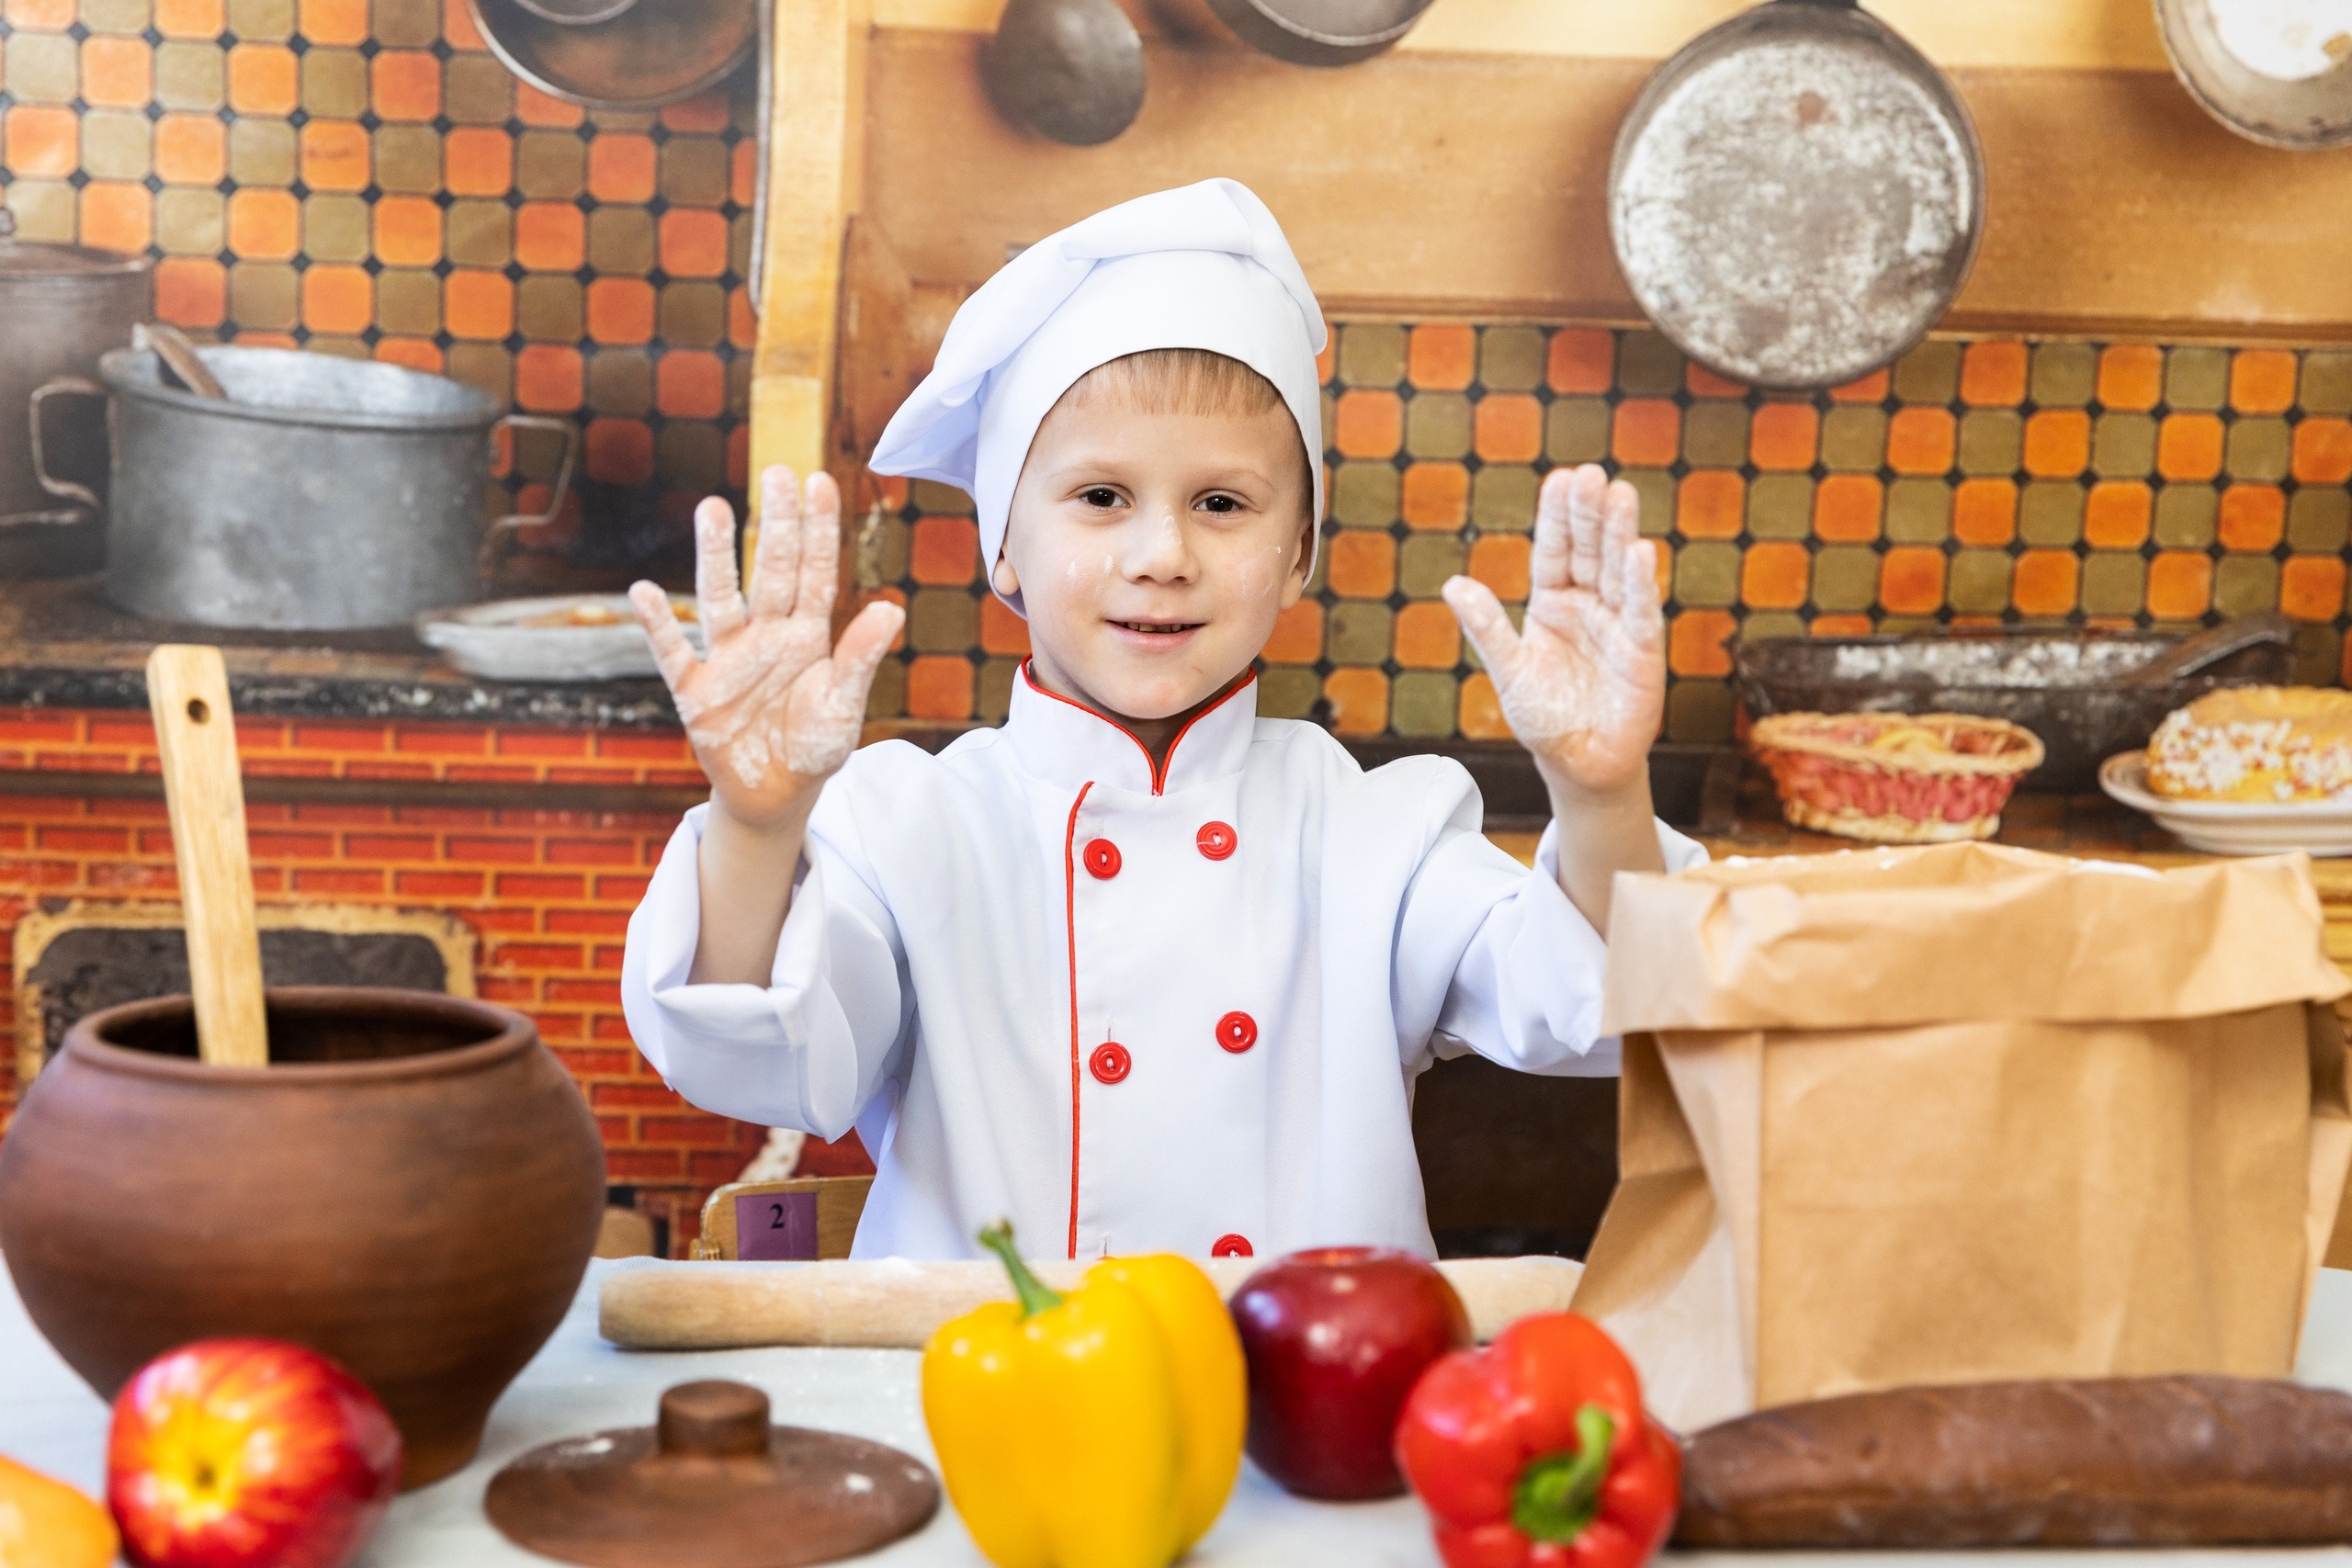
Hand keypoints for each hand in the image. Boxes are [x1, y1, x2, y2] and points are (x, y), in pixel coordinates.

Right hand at [631, 465, 904, 830]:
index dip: (818, 529)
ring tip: (714, 509)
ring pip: (722, 598)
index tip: (820, 482)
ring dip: (717, 556)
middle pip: (772, 571)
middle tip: (777, 472)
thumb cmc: (816, 743)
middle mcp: (767, 634)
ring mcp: (729, 658)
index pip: (815, 572)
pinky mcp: (696, 690)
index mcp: (808, 633)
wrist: (778, 793)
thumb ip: (861, 657)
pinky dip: (659, 625)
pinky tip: (643, 592)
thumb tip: (889, 607)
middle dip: (776, 524)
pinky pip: (674, 652)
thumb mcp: (845, 705)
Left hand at [1441, 464, 1663, 796]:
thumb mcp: (1509, 671)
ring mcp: (1617, 626)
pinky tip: (1641, 551)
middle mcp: (1588, 606)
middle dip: (1589, 514)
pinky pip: (1640, 613)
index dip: (1558, 517)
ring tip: (1619, 494)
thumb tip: (1453, 585)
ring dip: (1619, 534)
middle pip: (1589, 552)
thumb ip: (1487, 629)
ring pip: (1617, 573)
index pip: (1555, 551)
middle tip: (1591, 474)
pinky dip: (1640, 583)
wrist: (1579, 764)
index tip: (1561, 478)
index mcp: (1552, 603)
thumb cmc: (1544, 717)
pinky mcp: (1641, 653)